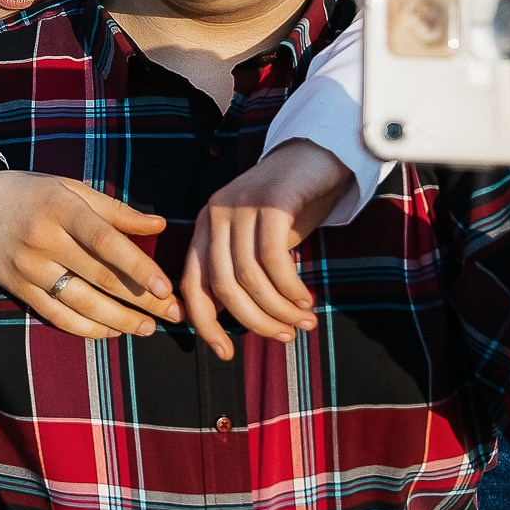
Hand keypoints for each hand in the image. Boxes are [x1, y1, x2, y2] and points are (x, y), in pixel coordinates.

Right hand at [0, 171, 176, 338]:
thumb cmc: (31, 194)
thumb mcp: (70, 189)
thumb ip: (115, 210)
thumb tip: (159, 225)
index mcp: (61, 208)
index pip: (105, 241)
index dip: (138, 266)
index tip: (165, 286)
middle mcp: (44, 240)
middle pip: (100, 277)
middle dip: (141, 299)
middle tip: (172, 313)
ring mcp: (29, 269)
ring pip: (81, 304)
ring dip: (119, 320)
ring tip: (148, 327)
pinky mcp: (19, 290)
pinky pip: (58, 316)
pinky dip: (88, 328)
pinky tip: (112, 331)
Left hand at [179, 141, 349, 360]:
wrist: (317, 156)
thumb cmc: (289, 207)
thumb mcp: (258, 243)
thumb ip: (243, 274)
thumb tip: (244, 323)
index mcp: (204, 228)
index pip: (192, 284)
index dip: (205, 324)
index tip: (225, 354)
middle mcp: (215, 215)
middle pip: (223, 286)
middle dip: (255, 320)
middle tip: (285, 336)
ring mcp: (241, 205)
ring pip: (249, 276)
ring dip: (279, 308)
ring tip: (303, 321)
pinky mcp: (271, 200)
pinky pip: (274, 257)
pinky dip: (290, 287)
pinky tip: (305, 299)